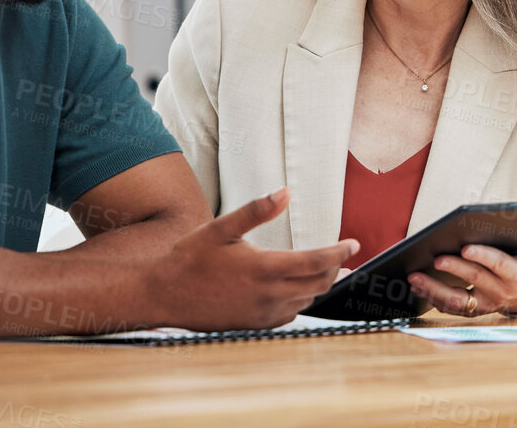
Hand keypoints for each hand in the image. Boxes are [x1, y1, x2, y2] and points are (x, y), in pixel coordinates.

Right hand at [146, 188, 357, 330]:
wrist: (163, 296)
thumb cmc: (189, 259)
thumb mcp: (221, 227)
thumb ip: (256, 210)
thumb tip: (285, 192)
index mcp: (264, 268)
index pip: (316, 261)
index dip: (339, 252)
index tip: (354, 244)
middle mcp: (268, 295)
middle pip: (318, 283)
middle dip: (334, 268)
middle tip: (343, 255)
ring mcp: (262, 313)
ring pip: (306, 300)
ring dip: (319, 284)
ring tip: (327, 269)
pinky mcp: (255, 325)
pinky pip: (290, 314)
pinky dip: (301, 300)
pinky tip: (297, 289)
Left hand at [410, 229, 516, 316]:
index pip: (498, 264)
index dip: (482, 257)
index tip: (466, 247)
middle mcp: (500, 292)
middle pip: (474, 280)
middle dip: (454, 269)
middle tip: (436, 258)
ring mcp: (485, 303)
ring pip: (457, 300)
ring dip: (434, 289)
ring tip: (414, 277)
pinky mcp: (473, 310)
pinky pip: (451, 307)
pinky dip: (432, 297)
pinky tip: (417, 286)